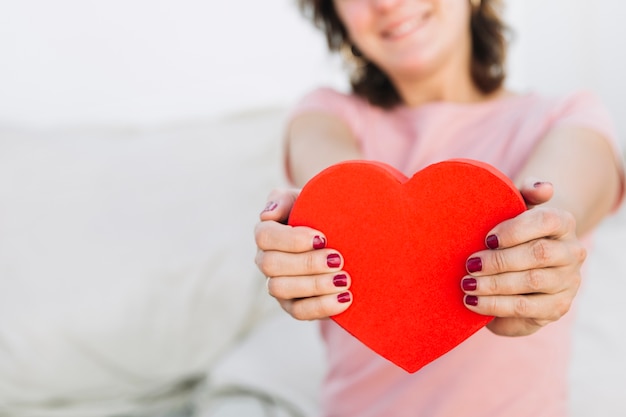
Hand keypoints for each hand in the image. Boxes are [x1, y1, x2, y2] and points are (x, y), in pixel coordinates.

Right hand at [254, 189, 352, 319]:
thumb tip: (267, 215)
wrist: (341, 234)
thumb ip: (283, 199)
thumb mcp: (306, 198)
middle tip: (338, 259)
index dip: (291, 239)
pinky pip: (299, 312)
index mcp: (266, 233)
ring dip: (315, 285)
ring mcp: (277, 285)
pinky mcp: (293, 306)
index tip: (322, 237)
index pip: (264, 236)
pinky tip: (345, 299)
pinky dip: (322, 307)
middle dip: (306, 263)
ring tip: (344, 280)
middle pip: (271, 265)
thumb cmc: (320, 212)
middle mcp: (266, 260)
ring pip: (281, 290)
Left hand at [461, 180, 585, 335]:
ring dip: (494, 285)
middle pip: (538, 254)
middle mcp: (572, 252)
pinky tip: (474, 302)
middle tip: (469, 265)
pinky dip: (496, 306)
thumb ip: (526, 191)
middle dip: (499, 261)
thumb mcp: (514, 207)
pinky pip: (526, 308)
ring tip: (467, 285)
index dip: (515, 230)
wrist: (519, 264)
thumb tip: (543, 187)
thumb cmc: (510, 230)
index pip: (547, 220)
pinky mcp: (557, 307)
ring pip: (532, 282)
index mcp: (563, 222)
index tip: (486, 239)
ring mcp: (568, 281)